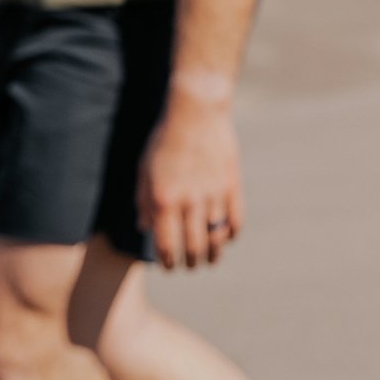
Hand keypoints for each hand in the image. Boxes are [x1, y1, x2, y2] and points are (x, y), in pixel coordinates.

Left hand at [137, 95, 243, 269]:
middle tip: (190, 265)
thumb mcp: (144, 171)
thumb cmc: (163, 142)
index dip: (168, 262)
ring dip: (213, 254)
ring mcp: (214, 194)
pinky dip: (231, 234)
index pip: (166, 245)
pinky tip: (225, 237)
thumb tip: (145, 228)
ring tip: (210, 259)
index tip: (169, 267)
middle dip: (191, 262)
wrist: (195, 113)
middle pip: (195, 247)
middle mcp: (190, 201)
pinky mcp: (232, 185)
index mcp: (164, 200)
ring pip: (217, 238)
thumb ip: (143, 202)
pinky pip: (236, 220)